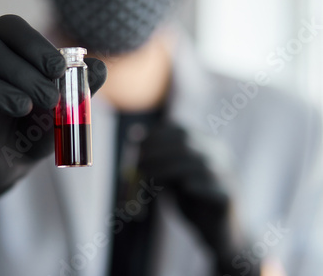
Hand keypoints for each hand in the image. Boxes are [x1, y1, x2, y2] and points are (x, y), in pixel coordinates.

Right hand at [0, 15, 106, 198]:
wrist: (5, 165)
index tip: (58, 70)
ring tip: (23, 108)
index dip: (33, 44)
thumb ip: (79, 88)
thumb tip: (100, 67)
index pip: (9, 27)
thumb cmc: (31, 129)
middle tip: (48, 99)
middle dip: (21, 72)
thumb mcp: (59, 110)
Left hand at [138, 120, 259, 275]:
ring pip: (197, 164)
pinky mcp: (228, 196)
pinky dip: (197, 185)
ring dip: (168, 168)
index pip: (181, 131)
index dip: (156, 135)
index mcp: (205, 146)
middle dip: (158, 151)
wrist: (218, 233)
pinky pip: (213, 187)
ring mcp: (226, 175)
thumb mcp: (171, 180)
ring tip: (148, 175)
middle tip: (138, 161)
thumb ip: (158, 163)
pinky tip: (186, 188)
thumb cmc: (191, 202)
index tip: (136, 142)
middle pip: (187, 144)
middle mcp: (219, 156)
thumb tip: (136, 143)